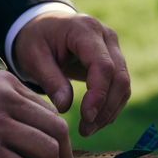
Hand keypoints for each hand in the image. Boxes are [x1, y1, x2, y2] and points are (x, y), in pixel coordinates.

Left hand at [13, 12, 130, 136]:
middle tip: (85, 130)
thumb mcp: (34, 57)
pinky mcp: (115, 61)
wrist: (42, 27)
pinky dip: (110, 107)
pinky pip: (120, 87)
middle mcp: (106, 36)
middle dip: (105, 108)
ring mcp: (114, 48)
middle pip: (119, 77)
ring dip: (109, 111)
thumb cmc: (35, 40)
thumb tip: (65, 108)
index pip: (103, 66)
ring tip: (87, 130)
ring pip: (123, 85)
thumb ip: (50, 80)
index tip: (86, 118)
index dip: (98, 95)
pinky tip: (94, 122)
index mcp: (85, 30)